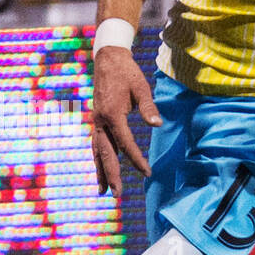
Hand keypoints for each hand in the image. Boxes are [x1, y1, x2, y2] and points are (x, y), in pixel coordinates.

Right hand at [90, 46, 160, 197]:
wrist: (108, 60)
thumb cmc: (127, 73)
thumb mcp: (141, 87)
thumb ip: (148, 107)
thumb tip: (158, 125)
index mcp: (112, 113)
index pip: (125, 143)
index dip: (136, 159)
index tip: (147, 172)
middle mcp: (100, 121)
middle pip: (106, 153)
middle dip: (112, 174)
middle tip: (117, 194)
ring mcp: (96, 122)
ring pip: (97, 152)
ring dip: (101, 172)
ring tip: (103, 191)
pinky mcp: (96, 121)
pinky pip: (96, 145)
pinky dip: (98, 160)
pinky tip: (101, 170)